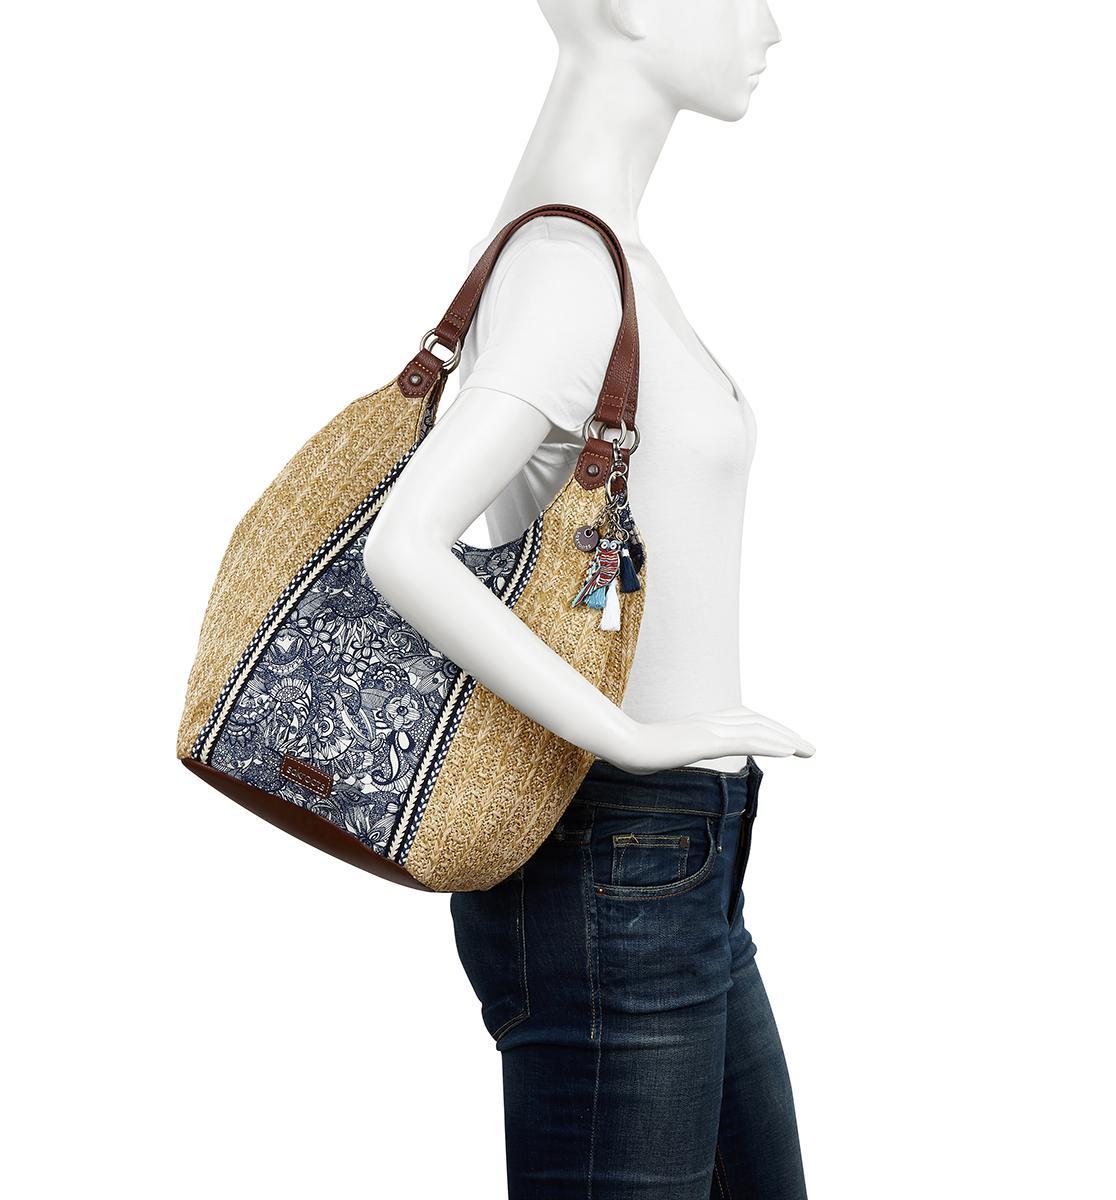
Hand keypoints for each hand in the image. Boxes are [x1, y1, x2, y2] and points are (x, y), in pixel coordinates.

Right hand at [611, 705, 814, 773]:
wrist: (621, 744)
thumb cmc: (634, 749)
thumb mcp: (663, 752)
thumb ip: (674, 749)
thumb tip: (669, 754)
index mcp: (702, 723)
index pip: (745, 719)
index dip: (769, 727)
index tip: (787, 741)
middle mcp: (711, 721)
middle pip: (757, 722)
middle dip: (786, 734)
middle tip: (809, 749)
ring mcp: (709, 729)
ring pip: (758, 730)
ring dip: (787, 740)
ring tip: (809, 752)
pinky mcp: (707, 740)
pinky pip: (746, 741)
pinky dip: (771, 744)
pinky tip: (789, 751)